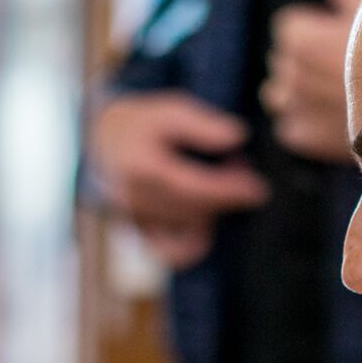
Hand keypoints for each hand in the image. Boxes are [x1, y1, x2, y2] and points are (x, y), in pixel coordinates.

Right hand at [90, 91, 269, 269]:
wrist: (102, 140)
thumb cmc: (143, 123)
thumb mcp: (171, 110)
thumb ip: (203, 125)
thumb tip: (238, 136)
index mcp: (142, 167)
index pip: (195, 188)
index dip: (230, 191)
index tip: (259, 188)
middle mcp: (134, 198)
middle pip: (194, 212)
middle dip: (226, 198)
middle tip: (243, 174)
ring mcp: (133, 219)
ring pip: (186, 231)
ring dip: (213, 214)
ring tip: (221, 189)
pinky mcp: (136, 232)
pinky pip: (170, 252)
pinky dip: (193, 246)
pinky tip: (207, 224)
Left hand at [261, 0, 359, 162]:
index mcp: (299, 39)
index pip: (286, 27)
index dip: (314, 28)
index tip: (339, 35)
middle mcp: (288, 74)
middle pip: (284, 59)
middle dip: (305, 59)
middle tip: (343, 63)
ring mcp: (293, 108)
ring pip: (280, 93)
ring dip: (299, 90)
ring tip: (336, 90)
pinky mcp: (302, 138)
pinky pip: (290, 125)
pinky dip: (306, 120)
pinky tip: (334, 115)